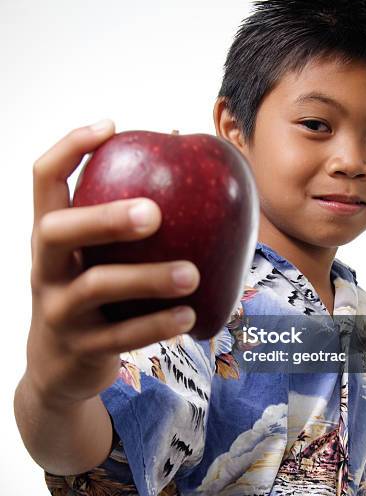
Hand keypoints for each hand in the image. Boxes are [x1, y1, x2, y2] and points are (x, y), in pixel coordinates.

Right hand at [27, 120, 199, 406]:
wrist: (59, 369)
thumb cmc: (93, 297)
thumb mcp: (93, 259)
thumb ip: (124, 227)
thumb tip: (185, 166)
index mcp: (50, 237)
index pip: (44, 179)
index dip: (70, 148)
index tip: (111, 127)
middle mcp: (45, 268)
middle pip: (57, 230)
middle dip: (104, 217)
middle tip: (155, 212)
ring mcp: (58, 310)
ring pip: (96, 286)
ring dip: (148, 279)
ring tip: (192, 274)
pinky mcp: (80, 348)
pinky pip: (121, 336)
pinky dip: (157, 324)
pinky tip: (190, 316)